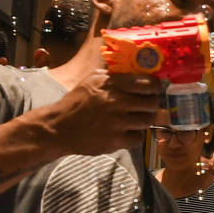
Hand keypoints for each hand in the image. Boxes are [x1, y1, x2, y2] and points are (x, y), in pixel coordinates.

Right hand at [35, 64, 165, 156]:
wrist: (59, 127)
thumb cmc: (77, 102)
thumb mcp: (92, 80)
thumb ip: (114, 76)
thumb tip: (139, 72)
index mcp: (112, 84)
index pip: (148, 83)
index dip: (154, 87)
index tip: (153, 90)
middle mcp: (116, 101)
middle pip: (152, 103)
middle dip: (151, 105)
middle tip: (145, 107)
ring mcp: (117, 121)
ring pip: (148, 120)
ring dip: (143, 120)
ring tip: (134, 119)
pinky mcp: (115, 140)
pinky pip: (138, 138)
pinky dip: (134, 136)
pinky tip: (125, 132)